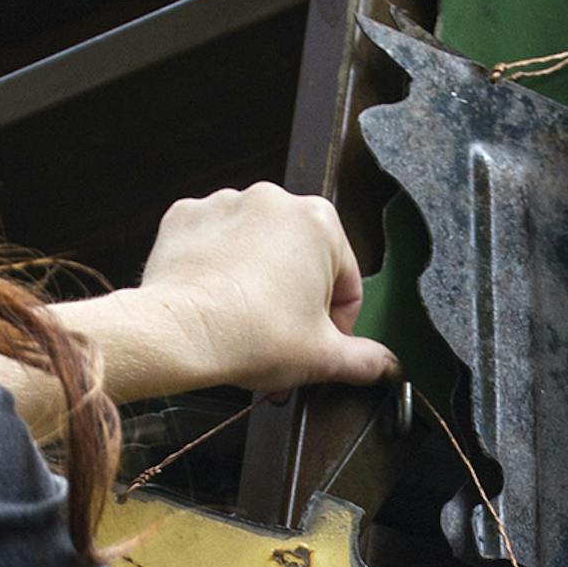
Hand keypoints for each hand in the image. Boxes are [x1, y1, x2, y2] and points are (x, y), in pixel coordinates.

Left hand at [136, 184, 396, 393]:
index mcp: (320, 224)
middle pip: (302, 260)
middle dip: (296, 298)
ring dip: (259, 280)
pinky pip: (216, 242)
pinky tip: (219, 301)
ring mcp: (226, 202)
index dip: (338, 322)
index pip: (347, 281)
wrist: (181, 333)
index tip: (320, 344)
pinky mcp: (187, 215)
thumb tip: (386, 365)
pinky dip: (220, 268)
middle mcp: (274, 200)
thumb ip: (364, 360)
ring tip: (247, 321)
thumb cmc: (253, 335)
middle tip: (283, 338)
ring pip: (258, 248)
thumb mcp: (324, 358)